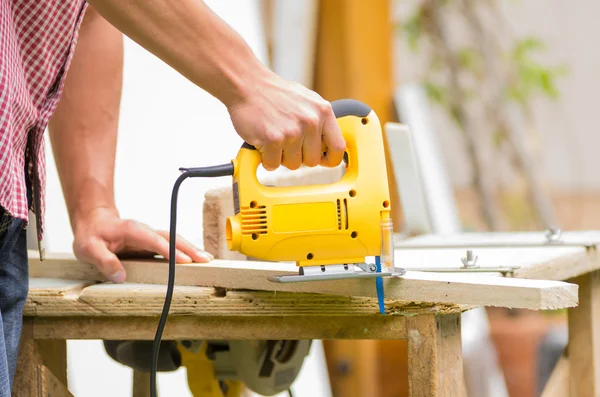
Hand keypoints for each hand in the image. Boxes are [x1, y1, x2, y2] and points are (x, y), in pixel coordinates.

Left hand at [72, 207, 212, 282]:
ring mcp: (150, 237)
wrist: (93, 222)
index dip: (169, 250)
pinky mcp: (152, 243)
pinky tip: (195, 259)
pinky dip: (184, 251)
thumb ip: (104, 261)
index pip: (154, 240)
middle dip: (189, 248)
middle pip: (171, 237)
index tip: (184, 260)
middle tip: (205, 259)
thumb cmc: (91, 235)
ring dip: (191, 249)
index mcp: (132, 231)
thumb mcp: (88, 249)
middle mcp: (145, 231)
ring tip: (206, 259)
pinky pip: (171, 246)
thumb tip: (121, 276)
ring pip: (174, 240)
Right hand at [227, 74, 345, 170]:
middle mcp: (311, 121)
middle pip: (313, 161)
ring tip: (274, 137)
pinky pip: (273, 165)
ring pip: (293, 165)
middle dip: (299, 157)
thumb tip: (328, 144)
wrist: (247, 84)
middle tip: (287, 142)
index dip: (330, 159)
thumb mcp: (307, 101)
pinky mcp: (273, 140)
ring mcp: (292, 132)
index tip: (322, 160)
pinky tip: (263, 142)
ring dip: (281, 157)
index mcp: (323, 111)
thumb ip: (319, 120)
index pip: (338, 147)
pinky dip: (266, 158)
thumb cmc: (274, 94)